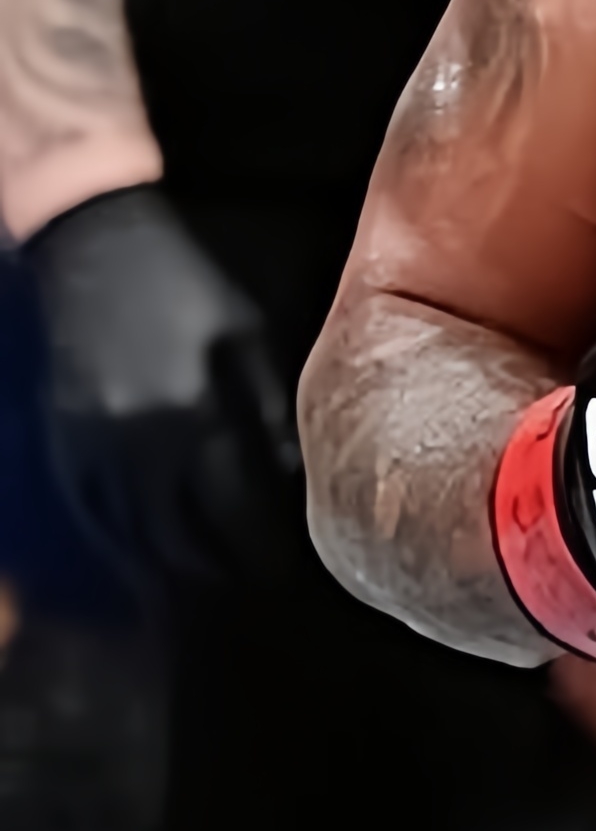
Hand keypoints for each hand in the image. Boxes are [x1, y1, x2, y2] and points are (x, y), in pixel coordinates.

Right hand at [24, 184, 301, 585]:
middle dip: (221, 567)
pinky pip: (96, 517)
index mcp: (191, 415)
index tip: (284, 566)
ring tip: (214, 577)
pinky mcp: (65, 445)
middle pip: (181, 540)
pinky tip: (155, 554)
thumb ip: (271, 409)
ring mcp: (91, 449)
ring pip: (134, 539)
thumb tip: (296, 475)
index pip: (232, 511)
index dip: (260, 548)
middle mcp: (136, 445)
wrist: (92, 251)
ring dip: (174, 567)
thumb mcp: (244, 335)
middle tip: (254, 579)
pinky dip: (127, 545)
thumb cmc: (182, 287)